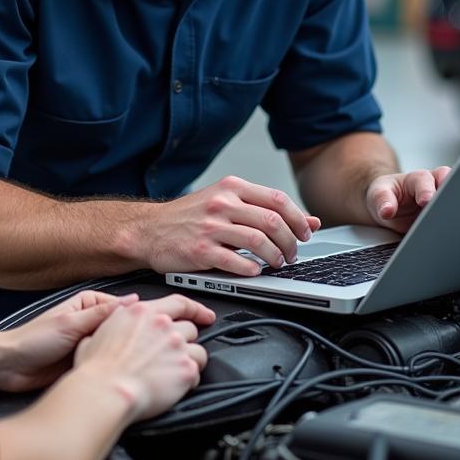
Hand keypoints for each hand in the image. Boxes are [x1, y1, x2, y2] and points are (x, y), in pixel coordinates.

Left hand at [0, 290, 138, 391]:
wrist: (12, 368)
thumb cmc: (34, 341)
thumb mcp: (70, 324)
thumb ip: (101, 314)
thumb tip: (133, 300)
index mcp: (87, 304)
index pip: (121, 307)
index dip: (137, 317)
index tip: (153, 326)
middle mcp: (90, 321)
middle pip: (119, 327)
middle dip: (131, 336)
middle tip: (148, 346)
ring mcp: (88, 342)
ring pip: (114, 345)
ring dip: (122, 353)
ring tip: (137, 362)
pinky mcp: (85, 360)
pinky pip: (104, 361)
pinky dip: (111, 366)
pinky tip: (122, 373)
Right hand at [73, 294, 214, 421]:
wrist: (106, 391)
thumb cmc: (98, 369)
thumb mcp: (98, 332)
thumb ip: (114, 322)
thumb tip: (115, 324)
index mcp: (143, 312)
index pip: (178, 302)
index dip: (195, 309)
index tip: (204, 315)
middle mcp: (163, 325)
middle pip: (189, 328)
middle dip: (184, 341)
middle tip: (174, 354)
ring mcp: (176, 346)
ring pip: (198, 350)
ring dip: (189, 360)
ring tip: (176, 373)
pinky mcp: (185, 369)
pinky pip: (197, 373)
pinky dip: (189, 380)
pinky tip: (177, 387)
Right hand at [141, 175, 320, 275]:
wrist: (149, 230)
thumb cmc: (191, 217)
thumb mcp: (227, 203)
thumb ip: (265, 209)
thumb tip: (310, 221)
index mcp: (231, 187)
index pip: (277, 199)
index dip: (298, 218)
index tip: (305, 233)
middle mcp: (222, 203)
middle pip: (272, 222)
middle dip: (290, 242)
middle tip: (292, 254)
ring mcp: (211, 227)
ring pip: (259, 242)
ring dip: (275, 257)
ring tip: (276, 264)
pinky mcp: (200, 250)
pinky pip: (236, 263)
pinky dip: (252, 270)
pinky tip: (255, 271)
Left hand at [364, 166, 450, 233]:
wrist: (387, 206)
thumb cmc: (385, 194)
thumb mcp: (377, 194)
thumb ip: (382, 200)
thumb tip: (387, 210)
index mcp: (417, 179)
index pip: (426, 181)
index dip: (427, 190)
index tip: (426, 201)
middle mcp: (434, 188)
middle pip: (449, 185)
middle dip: (449, 196)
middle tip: (444, 211)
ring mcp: (440, 203)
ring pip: (455, 203)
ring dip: (454, 211)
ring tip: (450, 224)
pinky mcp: (443, 218)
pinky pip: (452, 220)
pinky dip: (453, 226)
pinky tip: (450, 235)